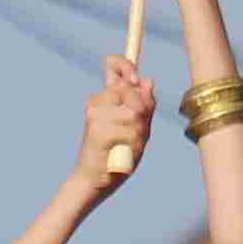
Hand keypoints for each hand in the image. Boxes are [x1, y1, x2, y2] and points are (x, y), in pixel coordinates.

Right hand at [73, 56, 155, 191]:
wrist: (94, 179)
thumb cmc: (115, 153)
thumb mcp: (133, 127)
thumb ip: (141, 105)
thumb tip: (147, 81)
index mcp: (104, 99)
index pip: (114, 69)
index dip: (124, 64)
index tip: (134, 75)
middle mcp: (96, 103)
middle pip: (131, 91)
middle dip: (143, 111)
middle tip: (138, 131)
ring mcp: (95, 115)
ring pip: (134, 112)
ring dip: (140, 131)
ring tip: (129, 144)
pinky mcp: (96, 130)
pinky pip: (129, 130)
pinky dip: (133, 143)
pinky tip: (122, 151)